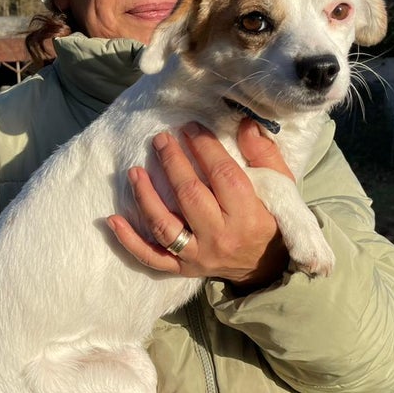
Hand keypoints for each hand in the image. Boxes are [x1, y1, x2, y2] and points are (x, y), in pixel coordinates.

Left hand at [107, 118, 291, 288]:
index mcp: (248, 215)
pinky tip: (113, 220)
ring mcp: (198, 255)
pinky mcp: (182, 268)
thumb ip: (264, 156)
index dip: (204, 147)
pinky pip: (151, 257)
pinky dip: (129, 241)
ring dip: (145, 197)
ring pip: (164, 226)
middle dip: (172, 163)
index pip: (222, 175)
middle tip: (160, 139)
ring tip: (134, 171)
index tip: (190, 128)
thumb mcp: (280, 188)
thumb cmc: (270, 220)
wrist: (265, 268)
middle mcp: (221, 236)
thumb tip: (244, 124)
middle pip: (189, 195)